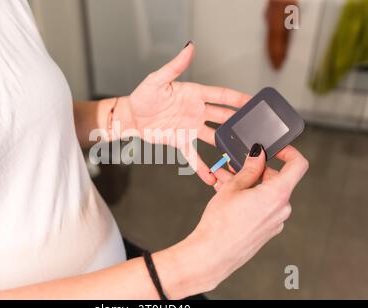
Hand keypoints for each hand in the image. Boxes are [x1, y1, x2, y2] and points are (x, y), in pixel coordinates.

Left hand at [125, 42, 249, 184]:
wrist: (131, 117)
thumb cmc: (143, 96)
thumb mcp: (158, 79)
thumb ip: (175, 66)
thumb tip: (189, 47)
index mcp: (194, 94)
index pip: (222, 96)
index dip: (239, 98)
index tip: (256, 101)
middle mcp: (196, 111)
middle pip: (223, 117)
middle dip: (240, 123)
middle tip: (257, 129)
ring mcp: (191, 127)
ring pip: (214, 137)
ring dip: (227, 145)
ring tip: (242, 155)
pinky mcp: (181, 141)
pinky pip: (194, 156)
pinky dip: (202, 167)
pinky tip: (211, 178)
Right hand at [171, 145, 307, 295]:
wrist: (212, 254)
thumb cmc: (221, 223)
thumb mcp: (233, 187)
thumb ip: (250, 168)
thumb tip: (259, 155)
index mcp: (278, 194)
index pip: (297, 165)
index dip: (287, 152)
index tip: (273, 149)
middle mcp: (282, 209)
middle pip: (276, 179)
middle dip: (254, 170)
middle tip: (233, 165)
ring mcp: (275, 221)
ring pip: (265, 193)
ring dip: (247, 184)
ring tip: (222, 180)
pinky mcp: (266, 230)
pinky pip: (261, 207)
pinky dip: (248, 198)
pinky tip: (227, 197)